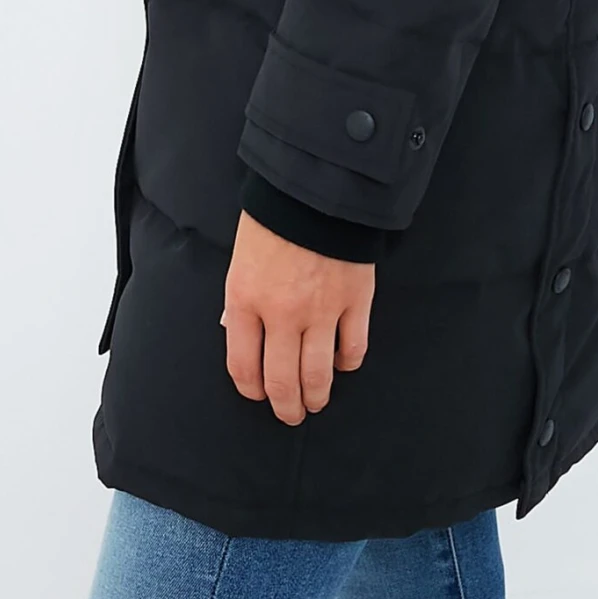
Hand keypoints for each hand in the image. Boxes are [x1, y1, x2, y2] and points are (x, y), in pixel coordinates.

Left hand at [220, 209, 374, 423]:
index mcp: (246, 299)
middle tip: (290, 414)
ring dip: (316, 397)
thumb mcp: (242, 258)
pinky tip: (342, 364)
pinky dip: (348, 364)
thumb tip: (245, 334)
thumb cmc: (273, 216)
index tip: (258, 393)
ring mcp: (322, 310)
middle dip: (286, 407)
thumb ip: (244, 300)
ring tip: (316, 402)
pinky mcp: (356, 300)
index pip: (244, 367)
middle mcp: (282, 313)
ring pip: (318, 375)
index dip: (251, 390)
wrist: (317, 184)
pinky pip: (353, 349)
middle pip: (282, 382)